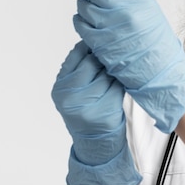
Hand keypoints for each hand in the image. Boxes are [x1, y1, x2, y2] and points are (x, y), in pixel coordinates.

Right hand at [51, 40, 140, 184]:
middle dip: (104, 56)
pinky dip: (122, 80)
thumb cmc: (85, 113)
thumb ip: (78, 71)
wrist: (95, 144)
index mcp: (60, 89)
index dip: (89, 46)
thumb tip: (94, 41)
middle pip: (92, 63)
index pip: (76, 56)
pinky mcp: (106, 111)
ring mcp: (88, 105)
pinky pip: (118, 86)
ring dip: (115, 67)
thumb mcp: (72, 94)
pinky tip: (124, 78)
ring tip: (120, 63)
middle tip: (113, 51)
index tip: (99, 41)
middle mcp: (71, 97)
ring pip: (107, 73)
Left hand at [72, 0, 184, 132]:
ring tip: (87, 10)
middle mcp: (125, 9)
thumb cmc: (156, 41)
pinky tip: (84, 22)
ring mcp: (112, 26)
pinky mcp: (101, 42)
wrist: (160, 69)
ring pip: (84, 7)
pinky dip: (79, 21)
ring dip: (82, 6)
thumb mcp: (148, 9)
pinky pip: (80, 25)